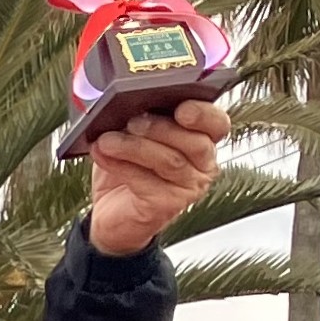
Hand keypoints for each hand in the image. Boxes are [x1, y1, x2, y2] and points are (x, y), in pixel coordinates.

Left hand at [84, 98, 228, 257]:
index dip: (204, 114)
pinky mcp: (167, 205)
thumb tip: (124, 103)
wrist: (111, 217)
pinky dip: (120, 166)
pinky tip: (102, 155)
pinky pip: (146, 182)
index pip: (217, 123)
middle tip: (132, 120)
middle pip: (195, 142)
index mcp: (202, 140)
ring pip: (169, 161)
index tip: (182, 107)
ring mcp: (188, 187)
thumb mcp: (133, 138)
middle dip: (161, 128)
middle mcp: (203, 165)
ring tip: (107, 140)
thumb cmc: (127, 172)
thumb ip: (139, 118)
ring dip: (134, 146)